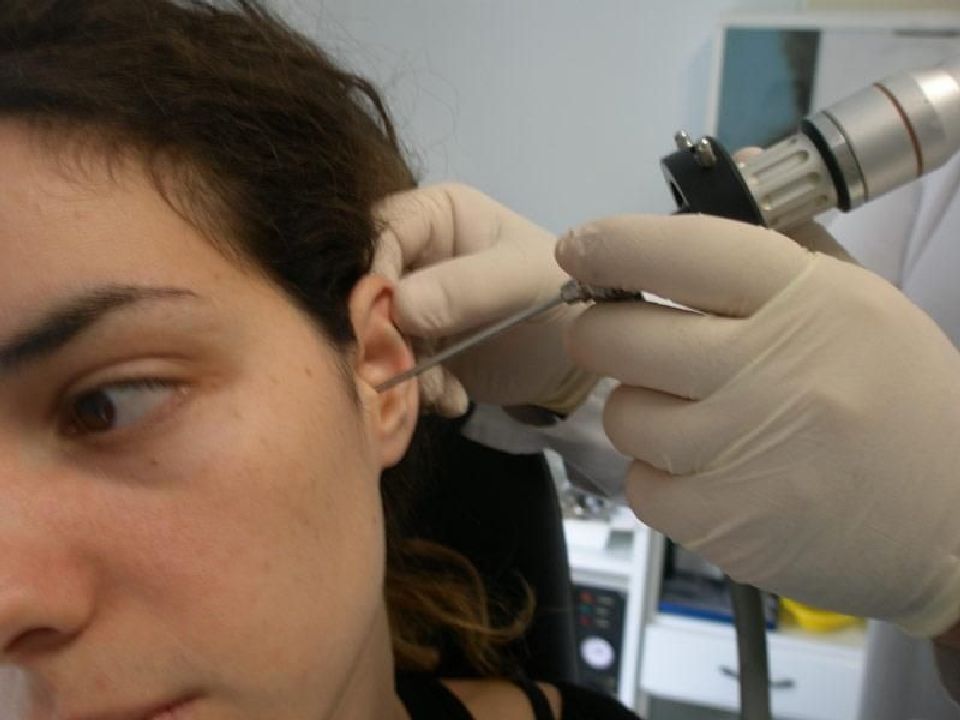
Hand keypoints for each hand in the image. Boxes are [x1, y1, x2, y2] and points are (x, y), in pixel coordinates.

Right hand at [373, 183, 595, 415]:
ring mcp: (410, 305)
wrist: (577, 357)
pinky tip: (452, 399)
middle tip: (406, 367)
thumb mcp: (524, 281)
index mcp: (436, 215)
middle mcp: (414, 255)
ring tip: (439, 392)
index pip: (379, 231)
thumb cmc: (559, 296)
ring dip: (401, 371)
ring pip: (373, 334)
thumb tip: (399, 305)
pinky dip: (417, 391)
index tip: (388, 319)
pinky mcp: (414, 348)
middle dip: (382, 333)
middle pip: (365, 286)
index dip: (373, 273)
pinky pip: (393, 368)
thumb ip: (467, 287)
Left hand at [556, 213, 959, 636]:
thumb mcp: (863, 306)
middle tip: (622, 338)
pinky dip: (659, 477)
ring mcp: (741, 451)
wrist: (956, 526)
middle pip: (618, 335)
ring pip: (623, 412)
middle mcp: (768, 369)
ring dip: (641, 411)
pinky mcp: (721, 523)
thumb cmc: (905, 406)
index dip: (611, 246)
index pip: (679, 251)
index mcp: (807, 302)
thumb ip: (785, 249)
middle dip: (603, 331)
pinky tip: (706, 472)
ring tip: (693, 418)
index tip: (581, 249)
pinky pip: (639, 484)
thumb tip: (716, 192)